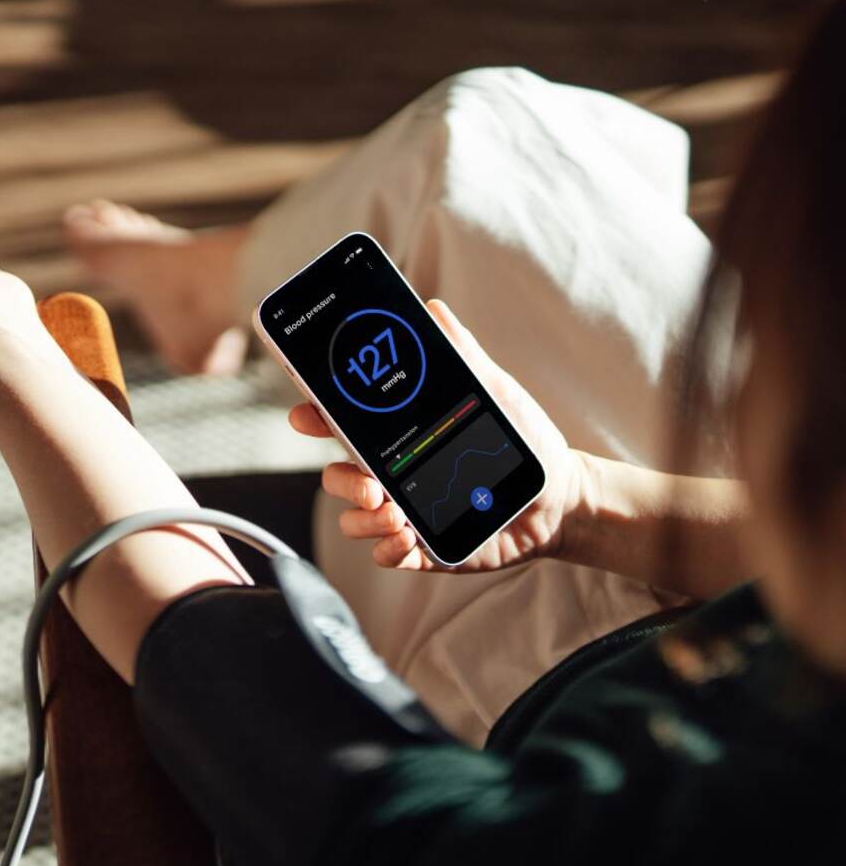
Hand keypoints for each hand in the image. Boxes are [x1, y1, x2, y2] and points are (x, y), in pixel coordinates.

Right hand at [289, 299, 586, 572]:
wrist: (561, 496)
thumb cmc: (522, 441)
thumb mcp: (494, 392)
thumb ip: (462, 354)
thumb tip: (434, 311)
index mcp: (399, 436)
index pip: (343, 426)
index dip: (315, 418)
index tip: (305, 415)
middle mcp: (393, 474)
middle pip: (337, 477)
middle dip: (341, 481)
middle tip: (370, 484)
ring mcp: (404, 512)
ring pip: (354, 519)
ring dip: (366, 520)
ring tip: (398, 516)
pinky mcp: (423, 548)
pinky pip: (385, 554)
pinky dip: (388, 549)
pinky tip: (409, 538)